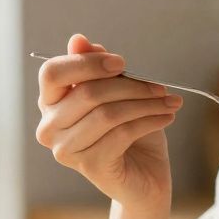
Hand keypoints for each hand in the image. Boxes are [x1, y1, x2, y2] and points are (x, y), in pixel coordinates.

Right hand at [35, 33, 180, 210]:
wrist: (144, 178)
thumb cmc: (129, 133)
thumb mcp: (117, 94)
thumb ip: (97, 68)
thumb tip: (79, 40)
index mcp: (50, 104)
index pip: (52, 73)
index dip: (87, 63)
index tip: (122, 63)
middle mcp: (49, 129)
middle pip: (87, 92)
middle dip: (130, 85)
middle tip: (161, 86)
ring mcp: (66, 150)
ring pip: (108, 113)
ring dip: (145, 103)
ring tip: (169, 101)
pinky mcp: (90, 166)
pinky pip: (122, 133)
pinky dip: (149, 120)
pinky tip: (167, 117)